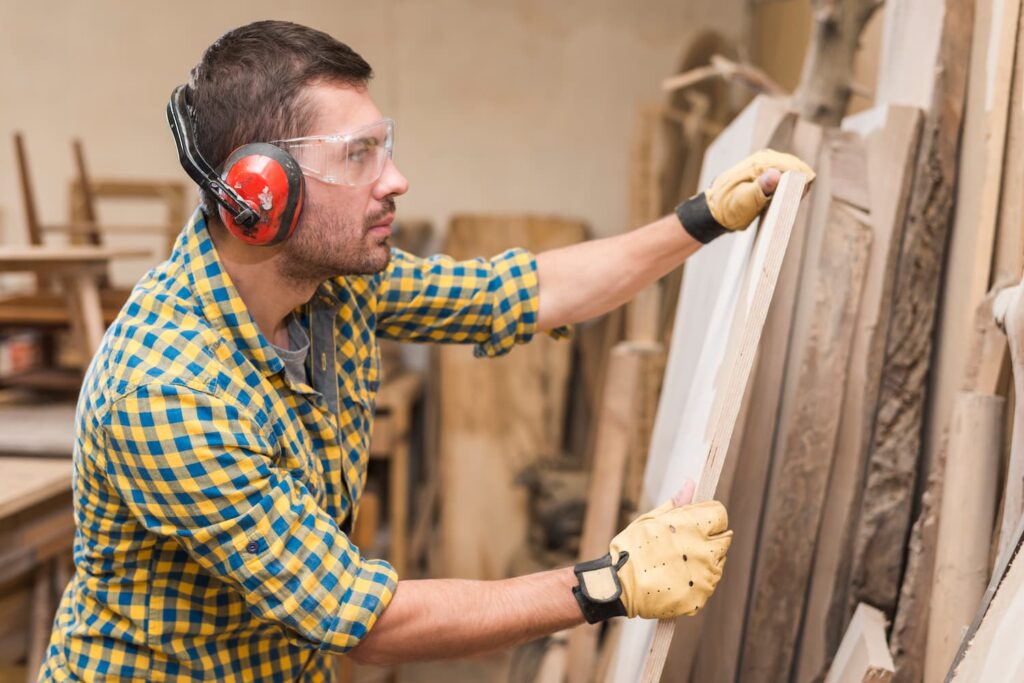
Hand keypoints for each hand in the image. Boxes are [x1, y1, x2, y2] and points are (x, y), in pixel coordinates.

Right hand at [571, 481, 732, 621]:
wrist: (619, 585)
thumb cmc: (630, 548)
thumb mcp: (650, 520)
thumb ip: (676, 504)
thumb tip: (690, 485)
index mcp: (692, 526)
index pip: (720, 515)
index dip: (709, 516)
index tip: (697, 522)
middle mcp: (704, 550)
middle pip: (724, 540)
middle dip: (709, 539)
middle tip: (685, 545)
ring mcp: (705, 576)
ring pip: (718, 563)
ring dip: (704, 561)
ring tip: (677, 563)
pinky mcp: (701, 596)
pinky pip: (708, 585)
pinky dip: (697, 582)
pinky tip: (676, 579)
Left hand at [676, 148, 815, 242]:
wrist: (713, 211)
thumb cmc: (728, 209)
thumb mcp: (744, 202)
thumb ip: (761, 188)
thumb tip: (776, 175)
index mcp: (760, 163)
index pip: (794, 166)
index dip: (801, 182)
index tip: (798, 198)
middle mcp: (763, 158)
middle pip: (795, 166)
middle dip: (799, 182)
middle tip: (793, 201)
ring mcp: (764, 162)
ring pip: (792, 168)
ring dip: (795, 183)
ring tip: (787, 200)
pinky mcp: (764, 169)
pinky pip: (785, 172)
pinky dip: (788, 183)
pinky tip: (783, 195)